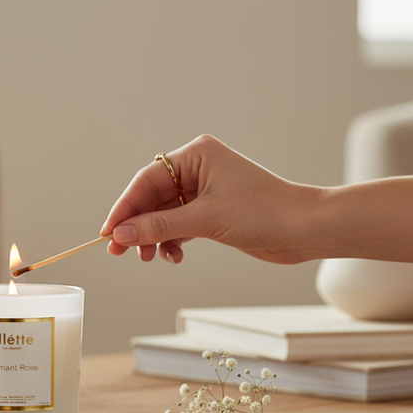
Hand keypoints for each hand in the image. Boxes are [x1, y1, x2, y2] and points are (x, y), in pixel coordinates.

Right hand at [100, 135, 323, 264]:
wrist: (305, 230)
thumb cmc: (265, 213)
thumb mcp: (204, 220)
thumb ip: (158, 226)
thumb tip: (121, 234)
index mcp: (197, 155)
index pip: (147, 180)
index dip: (124, 208)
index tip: (107, 232)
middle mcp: (199, 168)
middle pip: (152, 198)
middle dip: (137, 226)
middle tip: (118, 250)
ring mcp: (206, 191)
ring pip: (164, 214)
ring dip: (154, 237)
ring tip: (149, 257)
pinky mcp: (213, 212)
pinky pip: (180, 225)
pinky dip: (172, 241)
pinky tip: (174, 256)